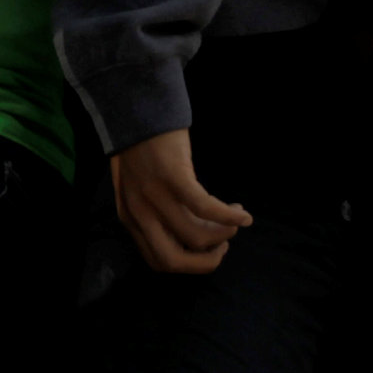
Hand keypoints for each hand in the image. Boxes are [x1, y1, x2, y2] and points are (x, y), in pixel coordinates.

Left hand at [108, 129, 253, 274]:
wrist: (134, 109)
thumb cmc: (140, 148)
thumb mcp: (135, 188)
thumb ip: (152, 212)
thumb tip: (186, 235)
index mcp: (130, 218)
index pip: (158, 261)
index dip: (188, 264)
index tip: (206, 251)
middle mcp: (139, 213)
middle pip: (174, 261)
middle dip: (206, 262)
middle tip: (223, 245)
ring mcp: (155, 195)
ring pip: (196, 237)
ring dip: (223, 234)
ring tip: (234, 220)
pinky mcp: (173, 176)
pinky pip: (206, 208)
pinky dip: (228, 216)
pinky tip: (242, 214)